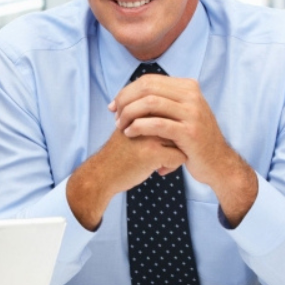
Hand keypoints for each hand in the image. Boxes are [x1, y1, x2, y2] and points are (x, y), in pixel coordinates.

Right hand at [66, 123, 187, 230]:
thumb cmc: (120, 153)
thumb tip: (176, 113)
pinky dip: (173, 166)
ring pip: (183, 140)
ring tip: (162, 163)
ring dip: (176, 153)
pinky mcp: (152, 152)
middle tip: (165, 153)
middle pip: (180, 126)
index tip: (162, 141)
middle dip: (177, 140)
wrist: (101, 174)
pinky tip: (159, 171)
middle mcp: (146, 118)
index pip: (173, 114)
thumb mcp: (132, 127)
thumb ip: (150, 118)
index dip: (172, 128)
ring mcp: (150, 135)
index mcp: (142, 109)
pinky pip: (180, 157)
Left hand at [110, 74, 257, 223]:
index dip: (127, 91)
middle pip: (147, 88)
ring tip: (120, 126)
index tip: (114, 106)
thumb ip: (163, 101)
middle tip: (115, 116)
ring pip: (150, 102)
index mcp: (188, 87)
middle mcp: (192, 95)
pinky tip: (130, 133)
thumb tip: (133, 91)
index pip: (149, 80)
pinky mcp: (190, 132)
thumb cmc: (192, 140)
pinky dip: (139, 126)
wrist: (217, 163)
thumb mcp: (181, 114)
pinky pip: (157, 124)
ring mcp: (192, 113)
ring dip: (129, 113)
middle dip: (125, 100)